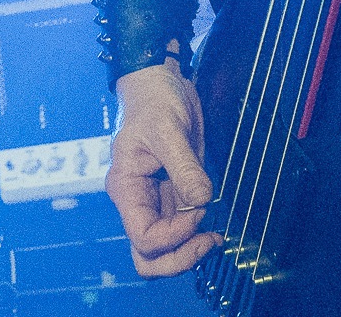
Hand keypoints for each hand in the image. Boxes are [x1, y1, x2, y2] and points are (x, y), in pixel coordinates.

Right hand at [106, 60, 221, 276]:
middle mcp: (137, 201)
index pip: (144, 237)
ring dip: (188, 252)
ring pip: (163, 251)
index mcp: (126, 188)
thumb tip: (202, 201)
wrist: (159, 81)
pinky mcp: (171, 193)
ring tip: (214, 238)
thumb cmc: (154, 100)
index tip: (199, 213)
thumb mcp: (168, 128)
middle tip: (210, 241)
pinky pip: (178, 229)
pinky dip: (195, 235)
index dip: (173, 236)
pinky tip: (213, 225)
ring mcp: (154, 200)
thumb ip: (184, 167)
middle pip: (148, 258)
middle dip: (179, 259)